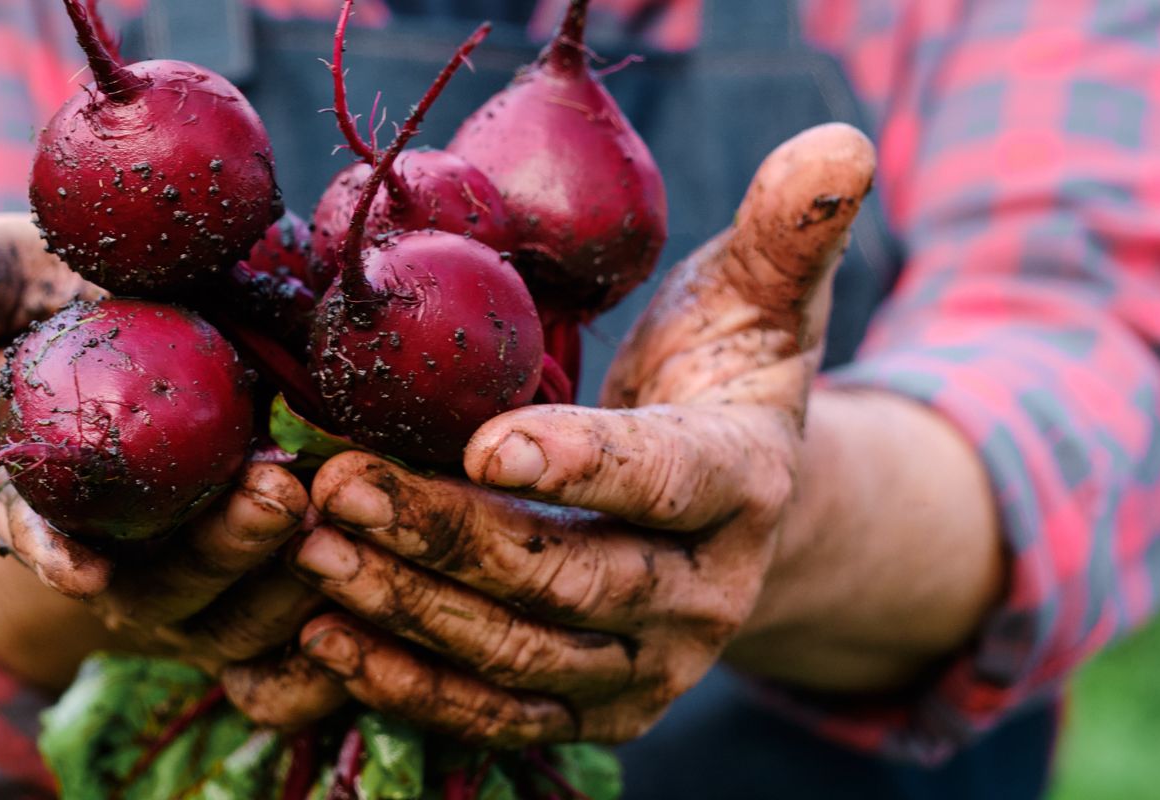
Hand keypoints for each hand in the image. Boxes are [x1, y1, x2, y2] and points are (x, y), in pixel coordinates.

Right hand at [0, 214, 342, 720]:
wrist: (132, 353)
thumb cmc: (59, 313)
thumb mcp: (0, 283)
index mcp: (52, 499)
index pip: (45, 540)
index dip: (56, 554)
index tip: (82, 564)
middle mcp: (126, 562)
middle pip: (170, 589)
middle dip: (218, 553)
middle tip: (275, 494)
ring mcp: (201, 590)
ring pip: (246, 622)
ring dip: (292, 582)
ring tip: (347, 512)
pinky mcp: (269, 596)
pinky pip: (296, 657)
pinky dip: (329, 652)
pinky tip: (381, 601)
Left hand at [287, 124, 878, 744]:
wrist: (742, 507)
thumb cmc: (725, 376)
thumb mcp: (760, 298)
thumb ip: (789, 229)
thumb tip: (841, 143)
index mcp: (746, 481)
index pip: (662, 479)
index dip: (578, 463)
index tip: (479, 441)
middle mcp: (707, 592)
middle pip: (570, 580)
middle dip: (448, 537)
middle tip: (340, 485)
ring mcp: (652, 665)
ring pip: (524, 659)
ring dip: (414, 612)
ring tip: (318, 550)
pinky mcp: (599, 710)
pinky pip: (503, 716)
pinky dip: (416, 688)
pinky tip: (332, 639)